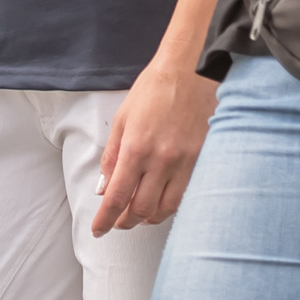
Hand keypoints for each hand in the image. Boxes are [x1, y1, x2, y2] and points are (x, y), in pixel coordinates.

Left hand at [93, 57, 218, 234]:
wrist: (191, 70)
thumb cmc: (155, 89)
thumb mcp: (123, 119)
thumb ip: (112, 157)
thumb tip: (104, 187)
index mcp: (136, 148)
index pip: (117, 198)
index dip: (105, 219)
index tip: (99, 229)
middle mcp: (161, 160)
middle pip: (140, 210)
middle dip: (125, 222)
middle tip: (117, 221)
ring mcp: (184, 162)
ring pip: (165, 209)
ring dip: (148, 217)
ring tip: (138, 214)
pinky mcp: (201, 160)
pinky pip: (184, 195)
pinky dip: (169, 205)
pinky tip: (160, 201)